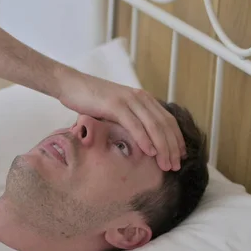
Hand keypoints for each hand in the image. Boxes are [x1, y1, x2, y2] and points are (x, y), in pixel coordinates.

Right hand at [56, 69, 185, 171]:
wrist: (70, 84)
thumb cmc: (90, 100)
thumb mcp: (116, 110)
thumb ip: (129, 120)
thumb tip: (139, 141)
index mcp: (143, 98)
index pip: (167, 120)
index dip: (177, 139)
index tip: (180, 157)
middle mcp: (140, 97)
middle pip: (164, 124)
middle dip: (172, 147)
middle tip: (175, 166)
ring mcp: (128, 100)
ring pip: (153, 126)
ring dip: (162, 147)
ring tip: (166, 164)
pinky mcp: (115, 104)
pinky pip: (134, 124)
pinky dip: (144, 139)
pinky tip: (150, 152)